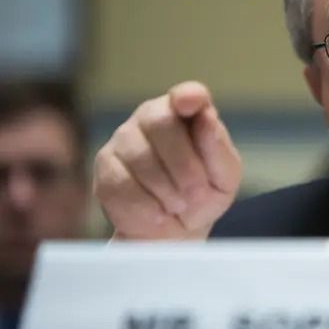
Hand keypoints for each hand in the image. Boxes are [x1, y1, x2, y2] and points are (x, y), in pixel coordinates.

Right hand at [94, 81, 241, 239]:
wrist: (173, 234)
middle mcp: (152, 116)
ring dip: (168, 190)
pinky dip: (147, 206)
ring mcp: (123, 139)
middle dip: (185, 165)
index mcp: (187, 113)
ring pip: (141, 157)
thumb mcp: (223, 178)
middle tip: (196, 192)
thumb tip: (207, 118)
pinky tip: (158, 212)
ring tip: (178, 204)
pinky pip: (123, 184)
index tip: (192, 103)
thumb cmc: (203, 197)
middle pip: (162, 123)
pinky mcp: (105, 168)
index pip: (187, 94)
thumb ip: (218, 148)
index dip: (188, 96)